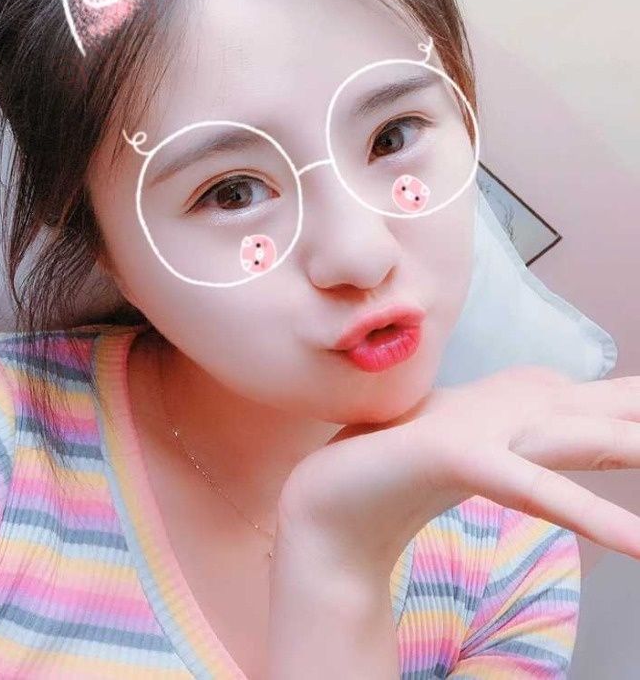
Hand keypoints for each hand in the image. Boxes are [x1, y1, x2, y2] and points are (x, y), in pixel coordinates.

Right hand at [276, 365, 639, 578]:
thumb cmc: (415, 471)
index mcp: (535, 398)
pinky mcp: (459, 453)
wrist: (335, 500)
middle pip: (623, 414)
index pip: (624, 403)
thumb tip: (593, 427)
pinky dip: (589, 515)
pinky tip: (639, 545)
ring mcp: (490, 424)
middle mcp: (521, 402)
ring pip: (590, 438)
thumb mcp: (501, 452)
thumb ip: (549, 438)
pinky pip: (535, 489)